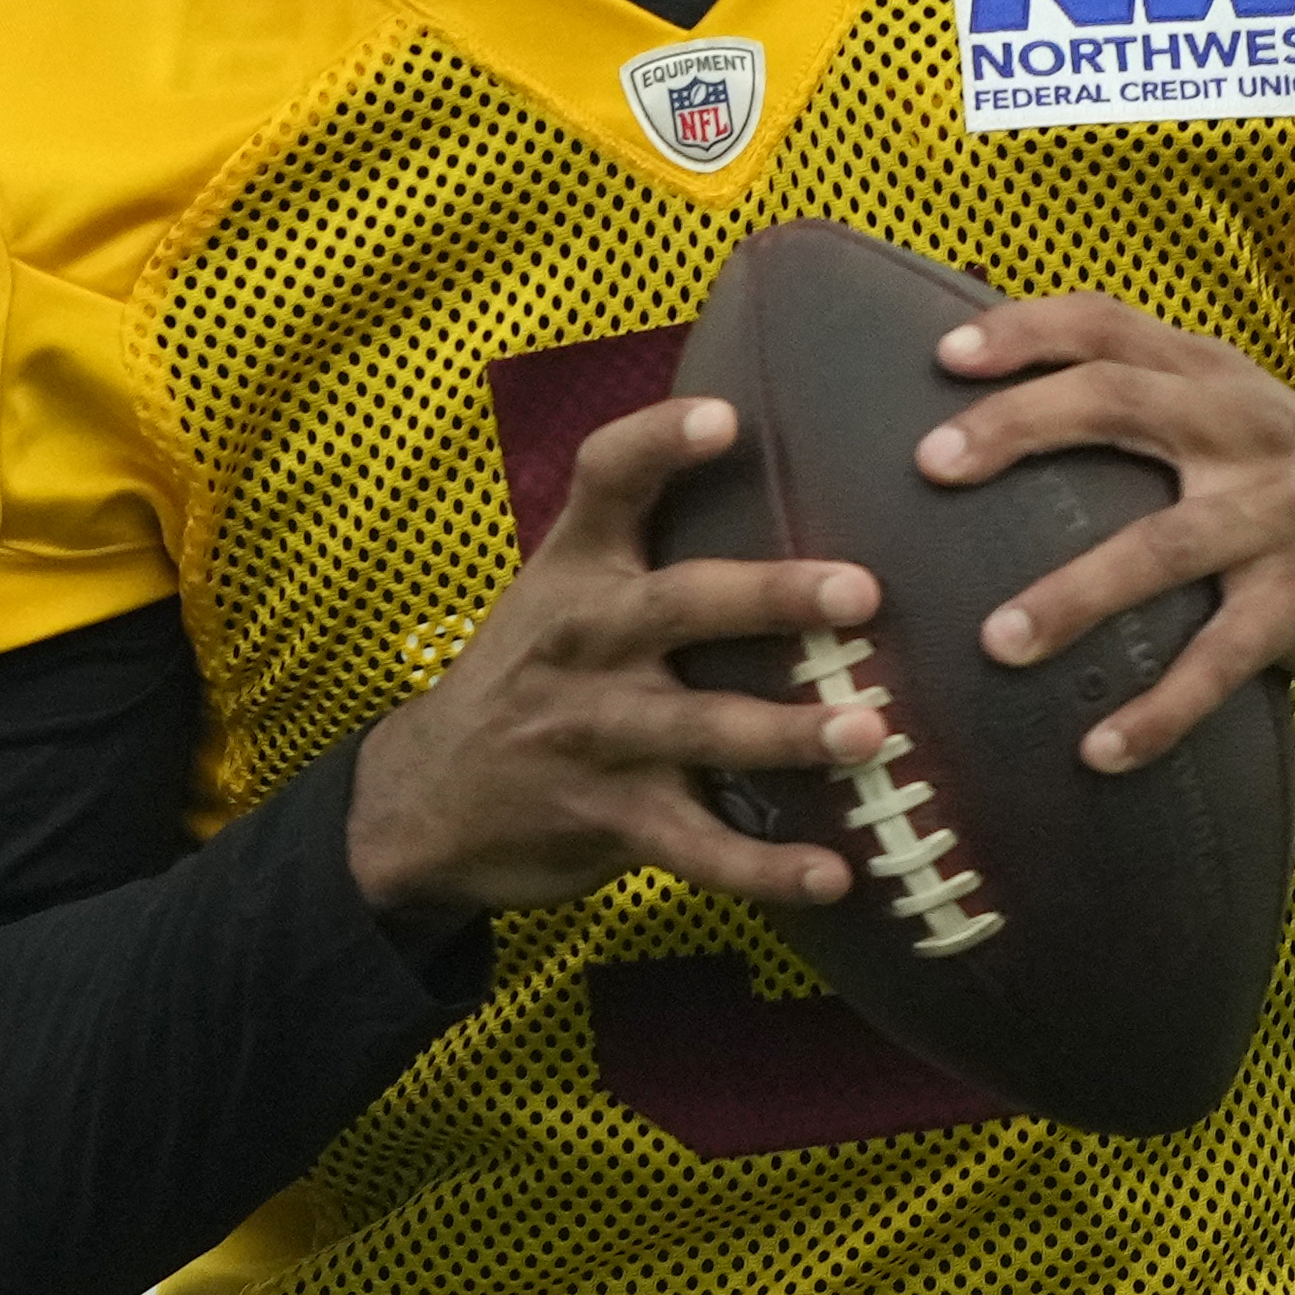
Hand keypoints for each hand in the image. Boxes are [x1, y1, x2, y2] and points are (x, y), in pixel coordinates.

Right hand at [348, 395, 887, 924]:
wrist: (427, 798)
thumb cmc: (528, 673)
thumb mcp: (558, 586)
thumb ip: (641, 532)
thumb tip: (768, 442)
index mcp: (574, 568)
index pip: (607, 479)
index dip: (662, 442)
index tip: (728, 418)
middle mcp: (582, 640)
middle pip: (678, 605)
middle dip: (770, 598)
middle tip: (860, 592)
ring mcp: (594, 734)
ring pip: (699, 730)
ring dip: (786, 734)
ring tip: (868, 733)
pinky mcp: (609, 819)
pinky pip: (697, 848)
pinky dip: (767, 869)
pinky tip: (836, 876)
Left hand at [916, 296, 1294, 773]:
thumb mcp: (1241, 427)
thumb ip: (1148, 408)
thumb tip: (994, 421)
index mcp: (1214, 378)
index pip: (1109, 325)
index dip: (1025, 329)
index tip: (942, 352)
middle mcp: (1244, 427)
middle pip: (1118, 401)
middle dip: (1017, 427)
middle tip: (930, 466)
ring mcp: (1282, 513)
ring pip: (1163, 544)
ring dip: (1074, 595)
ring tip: (997, 642)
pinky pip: (1222, 659)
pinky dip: (1161, 709)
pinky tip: (1101, 750)